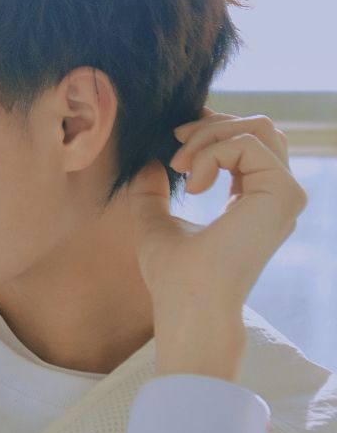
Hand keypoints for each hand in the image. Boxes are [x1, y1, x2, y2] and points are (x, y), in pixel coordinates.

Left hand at [126, 107, 308, 310]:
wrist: (190, 305)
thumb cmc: (174, 276)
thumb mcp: (155, 224)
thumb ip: (152, 193)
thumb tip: (148, 160)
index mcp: (254, 202)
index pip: (248, 143)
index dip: (213, 128)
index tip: (175, 136)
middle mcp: (276, 197)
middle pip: (259, 128)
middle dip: (211, 127)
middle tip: (175, 150)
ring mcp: (284, 195)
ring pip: (259, 129)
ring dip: (211, 136)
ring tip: (181, 165)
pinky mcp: (283, 194)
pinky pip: (248, 145)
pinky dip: (212, 153)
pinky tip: (194, 184)